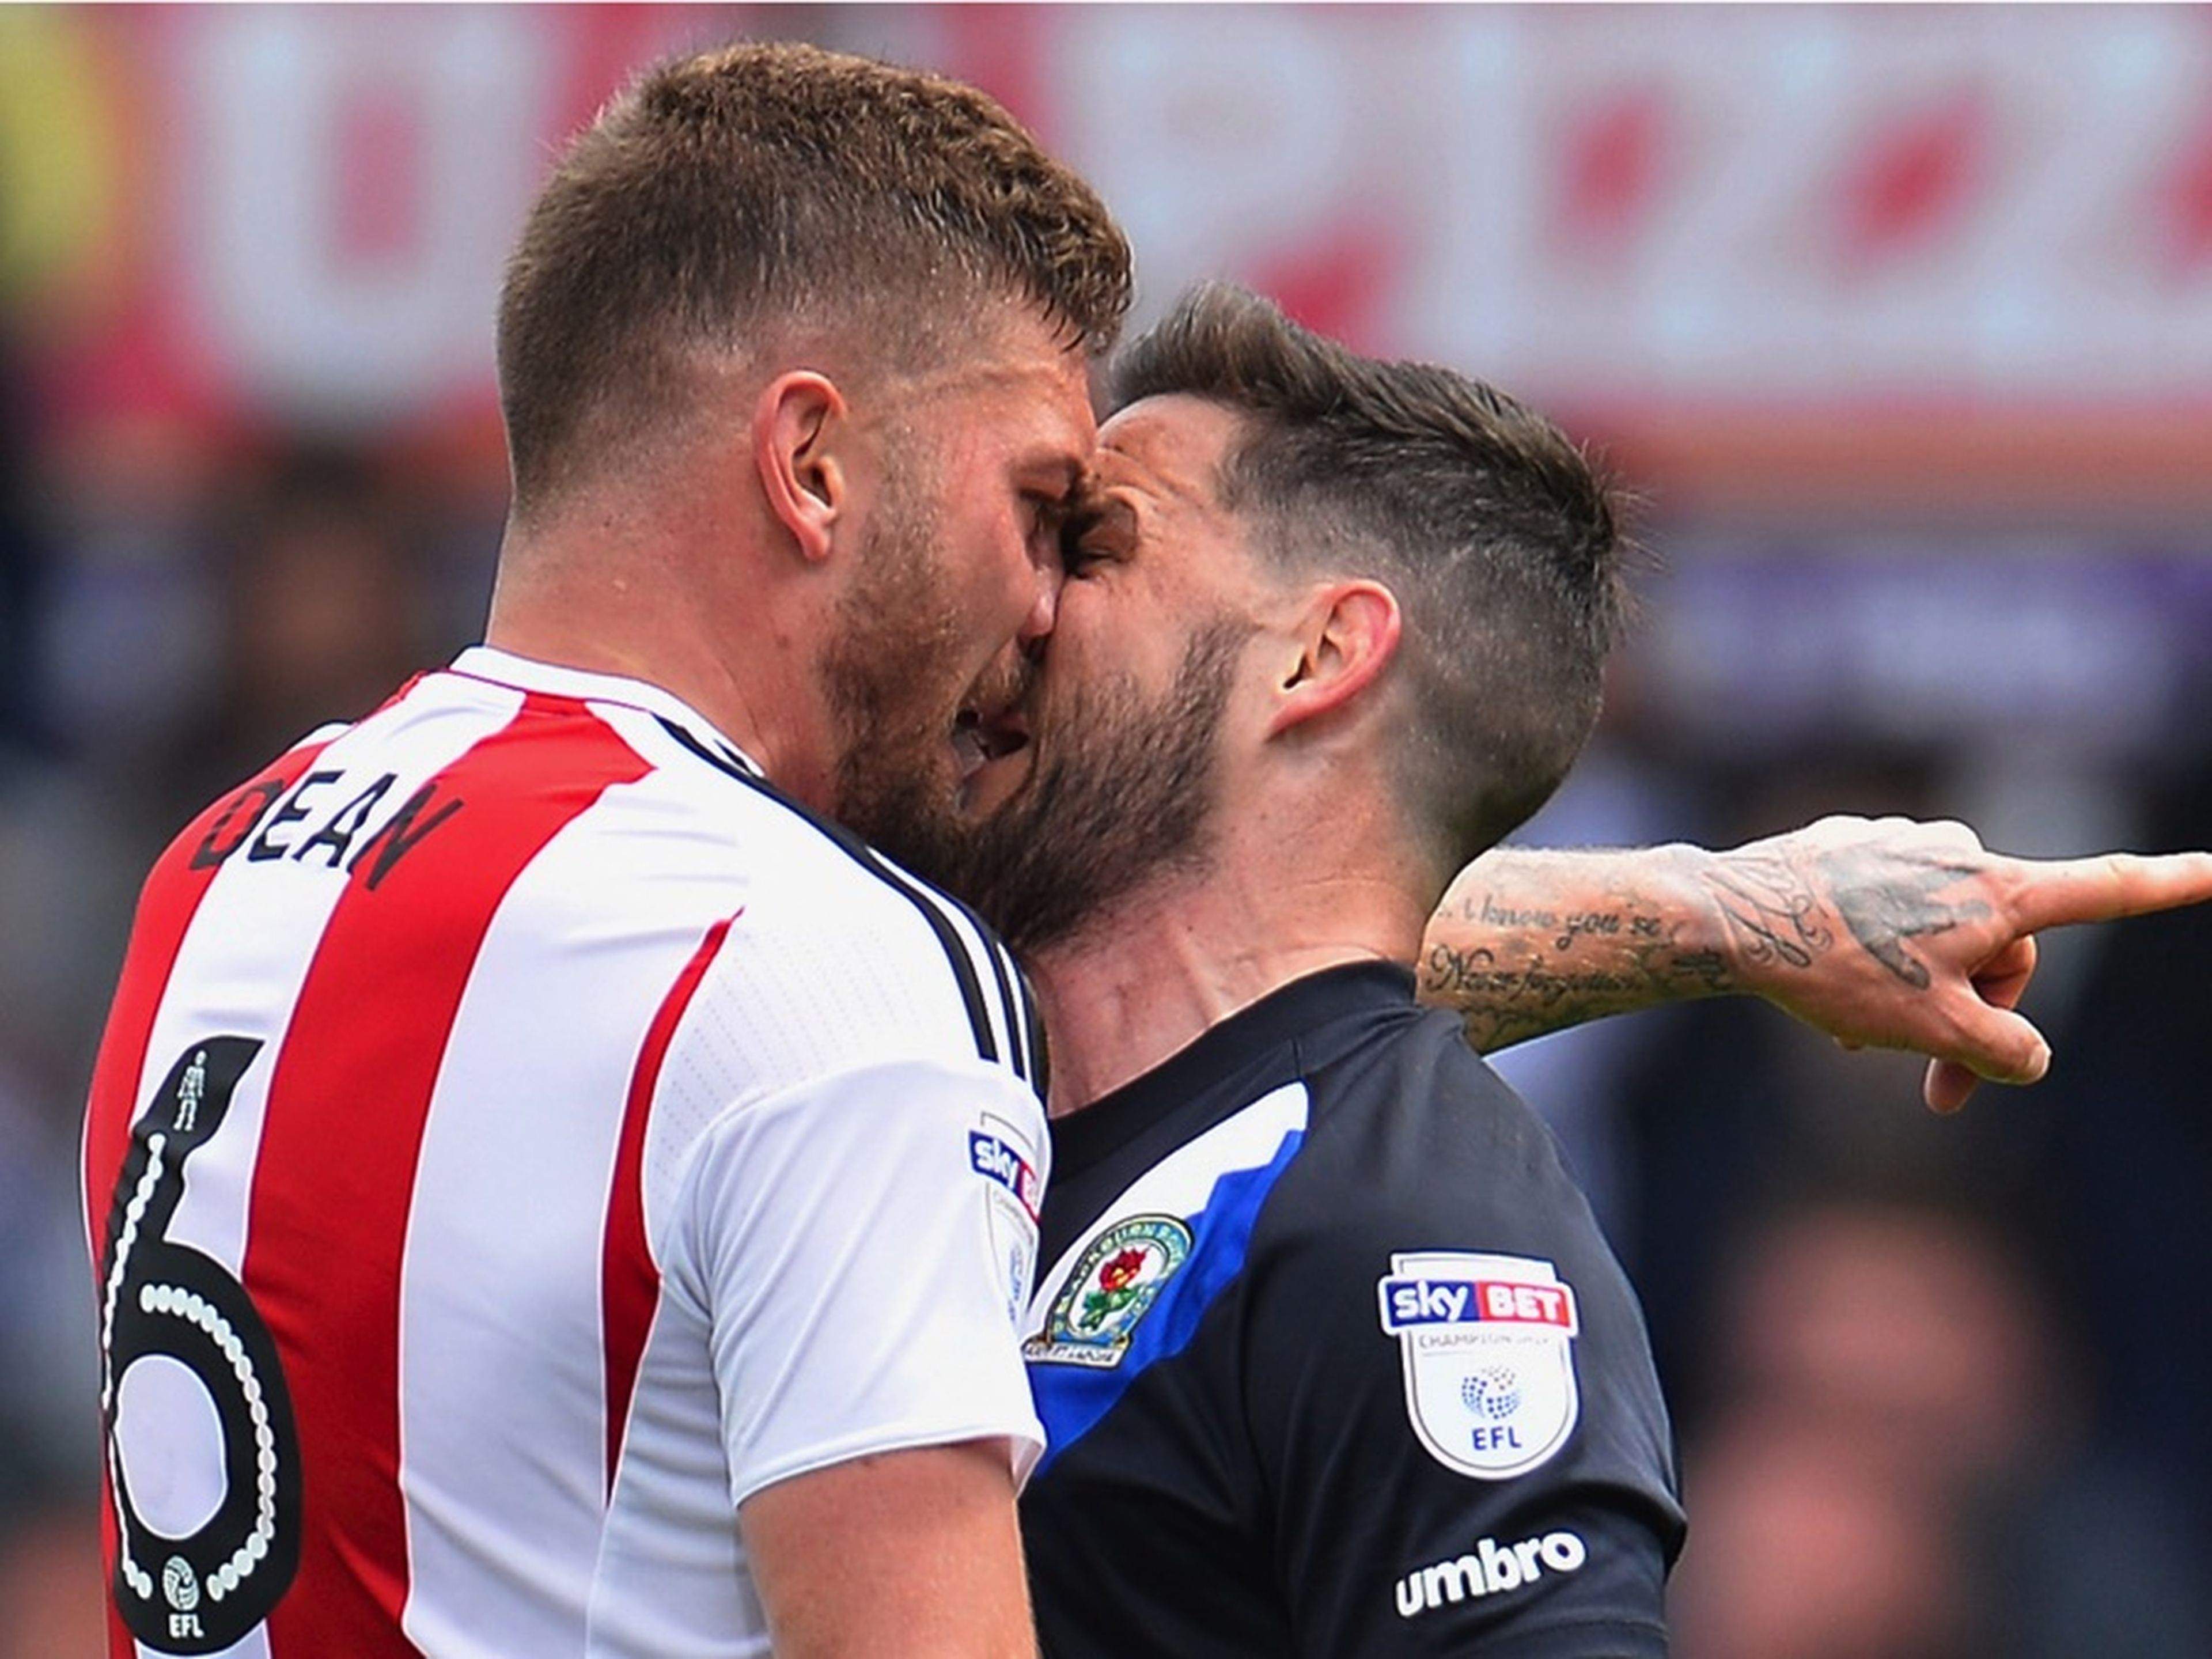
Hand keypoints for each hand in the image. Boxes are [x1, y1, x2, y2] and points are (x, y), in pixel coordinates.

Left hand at [1703, 816, 2211, 1111]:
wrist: (1731, 919)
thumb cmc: (1837, 970)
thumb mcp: (1938, 1030)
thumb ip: (2006, 1052)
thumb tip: (2027, 1058)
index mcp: (1996, 891)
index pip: (2104, 890)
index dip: (2168, 885)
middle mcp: (1957, 853)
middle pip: (2002, 952)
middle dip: (1973, 1020)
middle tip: (1932, 1093)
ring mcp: (1900, 844)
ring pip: (1936, 938)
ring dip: (1914, 995)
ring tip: (1856, 1035)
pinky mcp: (1850, 848)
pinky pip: (1885, 915)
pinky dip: (1872, 959)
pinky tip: (1826, 987)